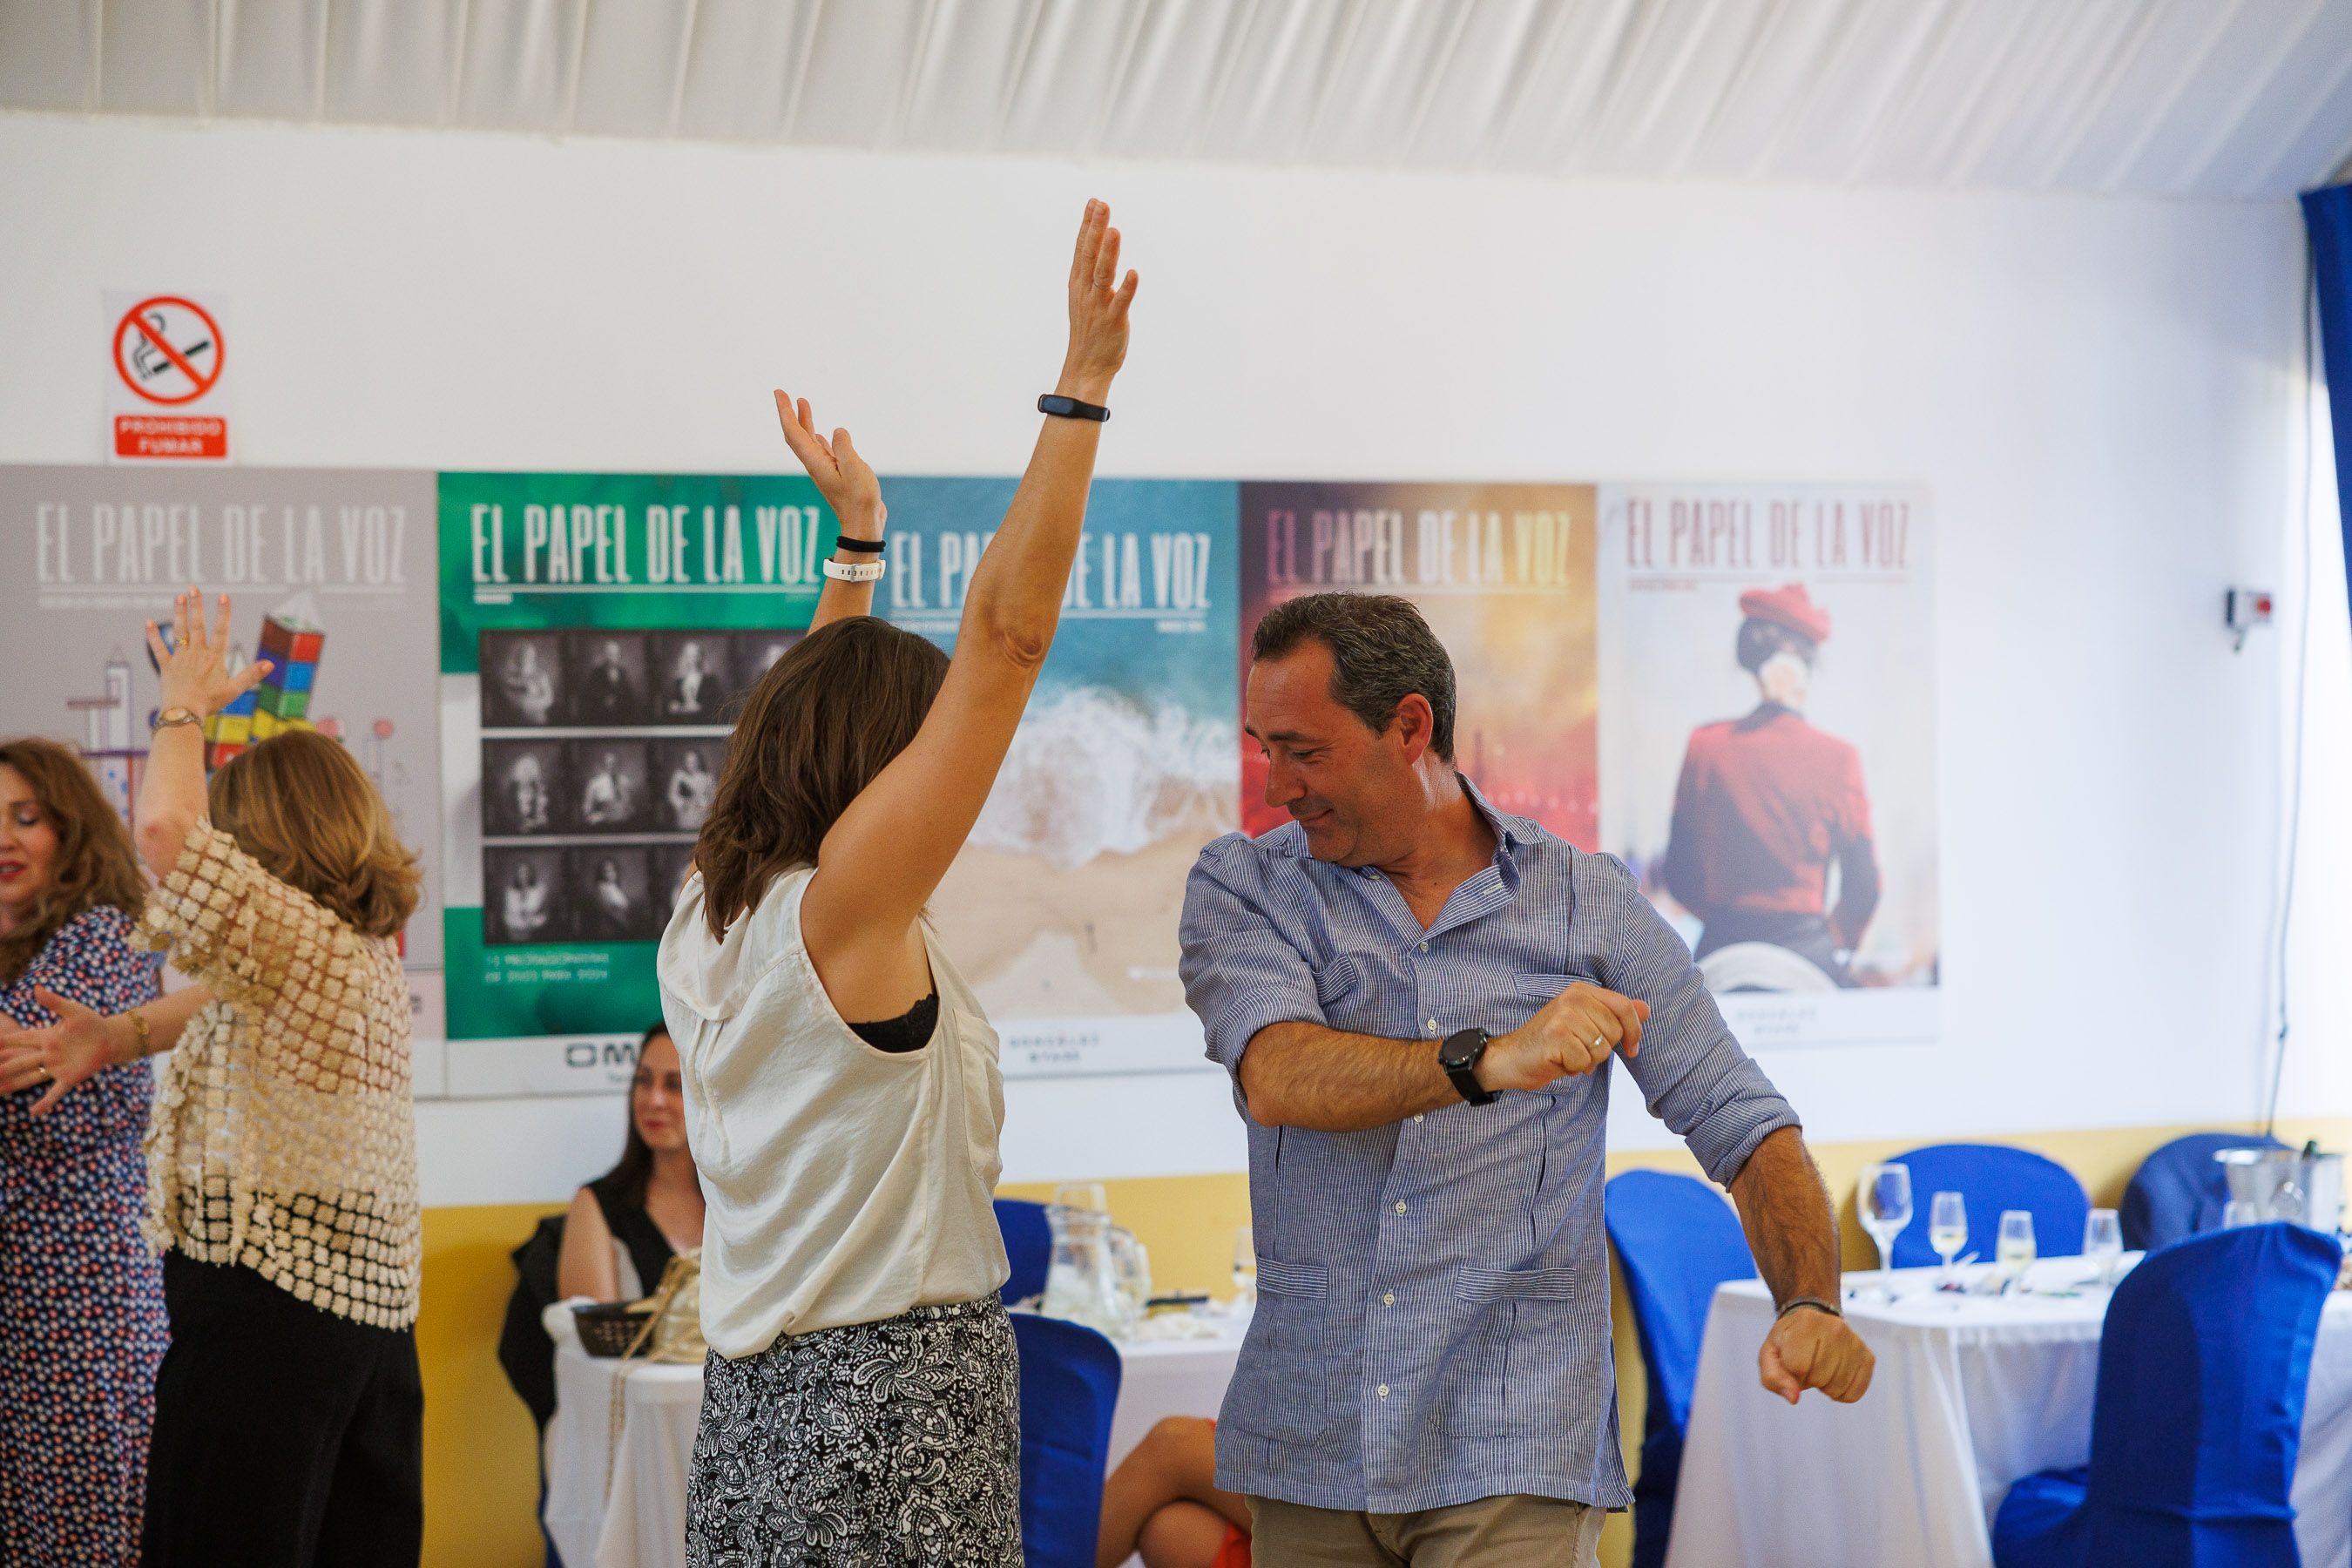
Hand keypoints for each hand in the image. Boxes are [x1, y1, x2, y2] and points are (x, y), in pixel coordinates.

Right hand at [0, 988, 127, 1115]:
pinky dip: (46, 1102)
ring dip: (14, 1082)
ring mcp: (56, 1067)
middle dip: (3, 1064)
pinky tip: (34, 1112)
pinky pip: (55, 1092)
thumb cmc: (91, 1023)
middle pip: (20, 1060)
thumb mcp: (74, 1011)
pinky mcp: (69, 1078)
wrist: (111, 1038)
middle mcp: (47, 1053)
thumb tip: (36, 988)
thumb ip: (55, 1002)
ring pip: (30, 1076)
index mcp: (46, 1037)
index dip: (5, 1041)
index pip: (21, 1039)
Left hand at [145, 588, 269, 718]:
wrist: (184, 712)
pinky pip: (158, 648)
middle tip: (194, 588)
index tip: (224, 595)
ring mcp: (180, 658)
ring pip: (180, 632)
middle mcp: (197, 654)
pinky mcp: (166, 666)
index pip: (221, 631)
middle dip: (196, 605)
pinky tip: (148, 622)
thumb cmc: (210, 703)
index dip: (223, 613)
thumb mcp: (234, 690)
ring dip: (179, 613)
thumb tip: (270, 664)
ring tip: (178, 597)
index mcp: (214, 658)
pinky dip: (153, 636)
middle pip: (197, 625)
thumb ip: (251, 675)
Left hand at [773, 390, 884, 539]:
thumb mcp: (855, 470)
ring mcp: (825, 470)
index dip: (785, 412)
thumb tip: (838, 431)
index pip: (794, 433)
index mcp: (816, 462)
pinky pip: (822, 451)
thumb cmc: (860, 501)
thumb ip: (844, 447)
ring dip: (804, 421)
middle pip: (796, 435)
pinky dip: (817, 437)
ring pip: (808, 441)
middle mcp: (816, 465)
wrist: (864, 525)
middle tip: (782, 393)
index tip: (779, 393)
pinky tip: (821, 434)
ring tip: (803, 403)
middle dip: (789, 413)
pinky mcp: (836, 474)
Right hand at [1058, 198, 1138, 403]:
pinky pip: (1120, 303)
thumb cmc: (1089, 329)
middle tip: (1101, 205)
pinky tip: (1133, 273)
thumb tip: (1099, 243)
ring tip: (1114, 230)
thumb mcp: (1083, 295)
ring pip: (1103, 275)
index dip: (1088, 225)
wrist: (1087, 366)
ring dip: (1109, 253)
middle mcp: (1086, 291)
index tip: (1094, 202)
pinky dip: (1126, 288)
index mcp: (1078, 283)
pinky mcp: (1113, 321)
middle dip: (1095, 229)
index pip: (1081, 248)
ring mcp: (1099, 306)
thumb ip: (1090, 270)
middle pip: (1090, 255)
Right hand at [1479, 982, 1648, 1090]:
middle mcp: (1573, 997)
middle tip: (1578, 1050)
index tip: (1632, 1050)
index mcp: (1582, 991)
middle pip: (1615, 1032)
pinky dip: (1573, 1069)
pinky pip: (1584, 1061)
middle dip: (1601, 1050)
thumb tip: (1646, 1008)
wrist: (1511, 1058)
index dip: (1634, 1032)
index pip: (1624, 1007)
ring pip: (1601, 1049)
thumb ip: (1615, 1015)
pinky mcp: (1556, 1035)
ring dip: (1586, 1061)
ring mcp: (1563, 1015)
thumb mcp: (1585, 1024)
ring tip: (1566, 1055)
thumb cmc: (1550, 1043)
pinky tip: (1558, 1061)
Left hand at [1759, 1305, 1873, 1404]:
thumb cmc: (1788, 1343)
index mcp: (1806, 1322)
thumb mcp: (1769, 1355)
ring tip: (1821, 1367)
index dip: (1792, 1371)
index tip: (1792, 1359)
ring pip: (1838, 1388)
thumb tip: (1794, 1398)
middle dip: (1809, 1379)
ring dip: (1825, 1386)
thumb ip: (1773, 1378)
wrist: (1813, 1324)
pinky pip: (1854, 1394)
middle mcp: (1835, 1328)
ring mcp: (1855, 1342)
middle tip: (1808, 1364)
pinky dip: (1841, 1393)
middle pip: (1819, 1378)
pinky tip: (1835, 1376)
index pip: (1799, 1366)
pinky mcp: (1868, 1357)